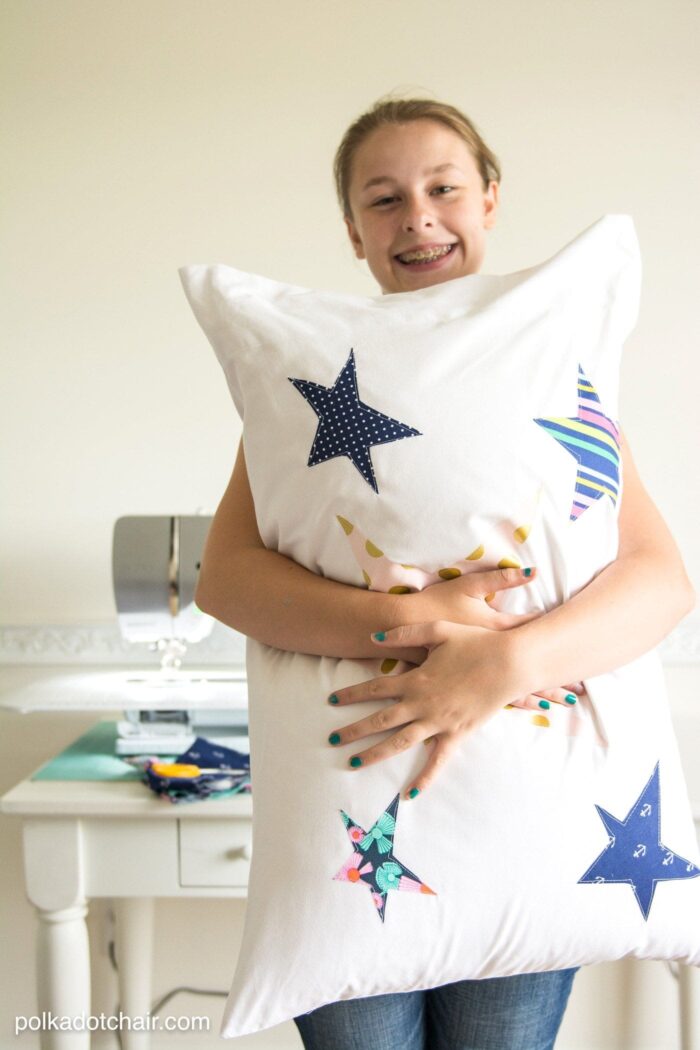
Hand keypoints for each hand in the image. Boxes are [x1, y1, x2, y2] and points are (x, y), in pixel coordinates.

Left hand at [327, 620, 580, 798]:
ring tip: (352, 762)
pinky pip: (437, 760)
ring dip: (374, 753)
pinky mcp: (457, 734)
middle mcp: (422, 704)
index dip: (351, 694)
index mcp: (415, 679)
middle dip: (353, 730)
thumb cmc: (475, 643)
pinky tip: (409, 794)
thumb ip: (404, 634)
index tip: (332, 700)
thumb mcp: (438, 630)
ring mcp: (438, 722)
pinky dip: (424, 778)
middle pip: (380, 720)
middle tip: (332, 739)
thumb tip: (373, 638)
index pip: (375, 689)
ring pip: (399, 742)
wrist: (510, 664)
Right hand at [398, 565, 585, 704]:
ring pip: (515, 689)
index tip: (578, 651)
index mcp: (494, 630)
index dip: (555, 642)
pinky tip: (528, 709)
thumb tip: (533, 571)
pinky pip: (494, 697)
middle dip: (555, 681)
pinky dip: (514, 703)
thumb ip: (501, 579)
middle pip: (530, 670)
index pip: (531, 636)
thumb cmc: (436, 602)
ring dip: (540, 696)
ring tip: (563, 704)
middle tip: (580, 691)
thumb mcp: (468, 586)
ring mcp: (478, 673)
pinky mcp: (464, 680)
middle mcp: (490, 657)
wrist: (401, 626)